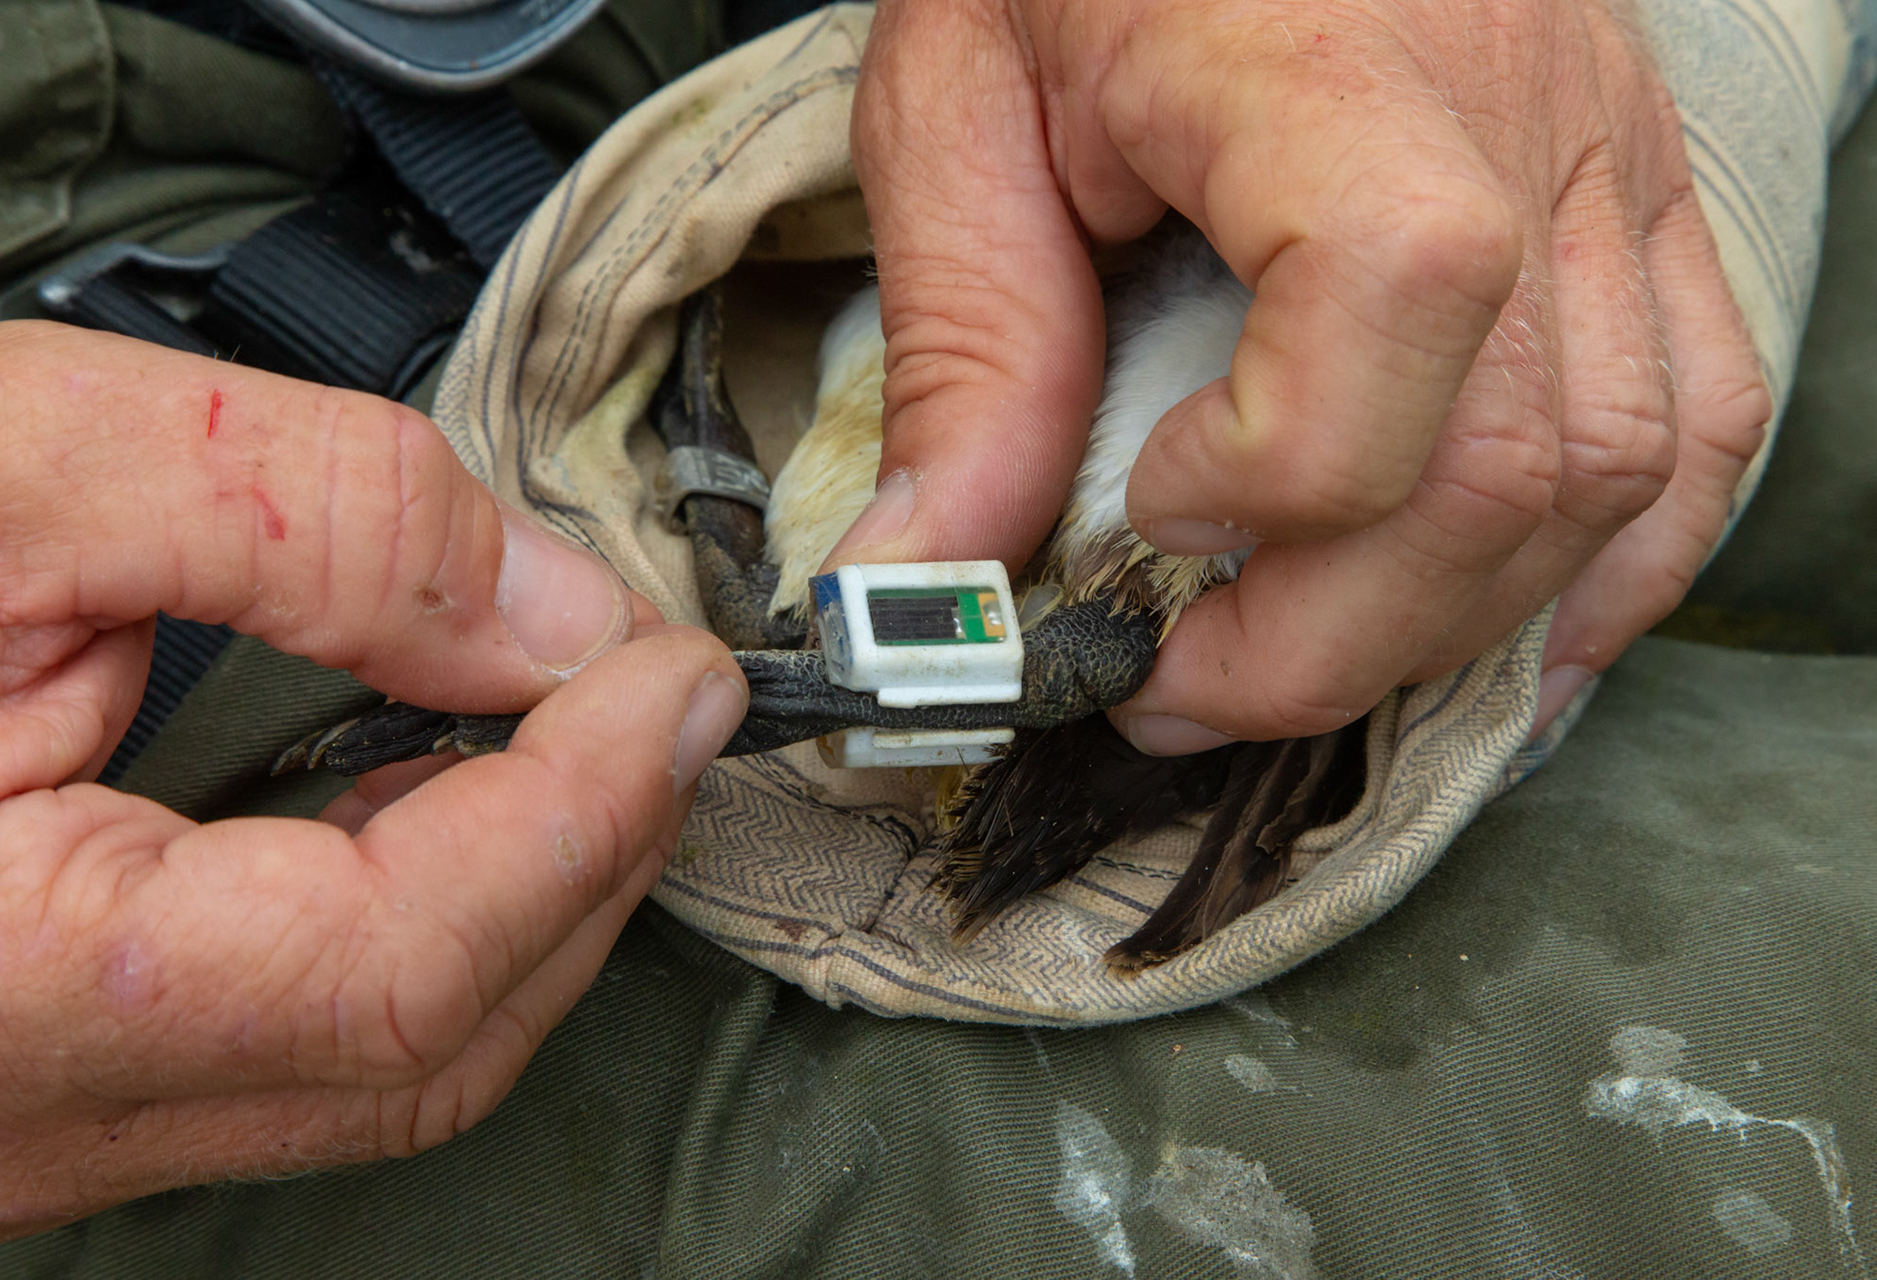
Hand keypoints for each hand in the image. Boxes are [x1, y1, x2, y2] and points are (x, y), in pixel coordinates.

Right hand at [0, 323, 746, 1247]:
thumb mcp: (1, 479)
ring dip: (513, 888)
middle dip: (582, 858)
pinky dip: (411, 909)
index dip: (587, 807)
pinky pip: (294, 1040)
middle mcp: (24, 1118)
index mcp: (0, 1000)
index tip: (681, 674)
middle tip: (652, 699)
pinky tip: (427, 784)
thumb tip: (555, 613)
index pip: (410, 957)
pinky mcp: (43, 1085)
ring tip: (566, 727)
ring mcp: (34, 1125)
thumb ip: (311, 521)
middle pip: (423, 1040)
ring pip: (375, 1060)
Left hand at [835, 0, 1770, 748]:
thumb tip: (928, 579)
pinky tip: (1508, 632)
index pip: (1395, 304)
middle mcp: (1522, 119)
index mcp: (1334, 67)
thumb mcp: (959, 106)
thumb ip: (961, 346)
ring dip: (1452, 626)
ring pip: (1617, 472)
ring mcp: (1610, 163)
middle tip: (1182, 686)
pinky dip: (1610, 562)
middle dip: (1331, 642)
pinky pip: (1701, 417)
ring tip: (1304, 658)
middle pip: (1511, 462)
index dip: (1271, 474)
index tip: (1143, 508)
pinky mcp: (1638, 198)